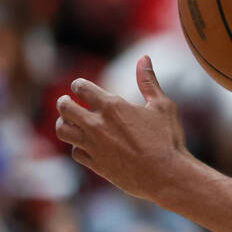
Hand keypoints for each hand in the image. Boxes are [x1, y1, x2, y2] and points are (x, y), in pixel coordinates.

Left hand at [54, 56, 191, 199]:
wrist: (166, 174)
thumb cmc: (168, 138)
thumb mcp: (162, 105)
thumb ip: (149, 81)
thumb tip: (144, 57)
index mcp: (113, 106)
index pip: (81, 88)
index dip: (78, 85)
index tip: (80, 86)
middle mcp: (97, 124)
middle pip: (65, 108)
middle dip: (65, 102)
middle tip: (67, 102)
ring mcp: (93, 146)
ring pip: (63, 131)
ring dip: (64, 124)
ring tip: (70, 122)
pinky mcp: (95, 164)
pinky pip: (75, 152)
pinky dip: (78, 147)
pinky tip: (86, 145)